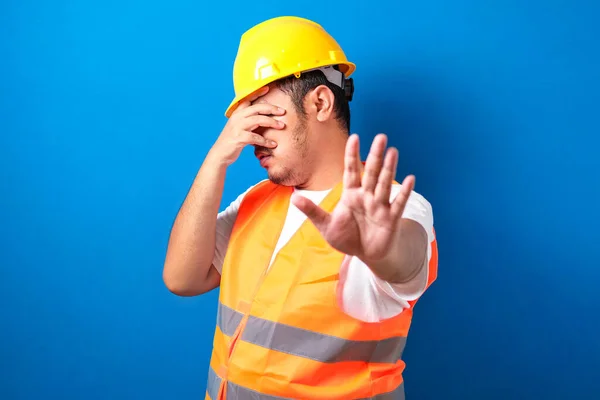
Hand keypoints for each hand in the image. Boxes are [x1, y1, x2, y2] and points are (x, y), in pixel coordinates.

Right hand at [211, 86, 285, 165]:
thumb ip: (248, 120)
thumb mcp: (239, 127)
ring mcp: (237, 127)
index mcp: (237, 113)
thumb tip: (263, 114)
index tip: (268, 88)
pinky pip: (256, 137)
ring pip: (258, 120)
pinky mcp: (239, 138)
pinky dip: (266, 141)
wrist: (220, 154)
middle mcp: (237, 118)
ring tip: (282, 126)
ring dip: (272, 122)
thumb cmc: (232, 141)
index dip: (257, 93)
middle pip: (257, 108)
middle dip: (271, 108)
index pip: (247, 99)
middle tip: (283, 111)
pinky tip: (273, 144)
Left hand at [291, 133, 414, 263]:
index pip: (351, 171)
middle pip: (371, 172)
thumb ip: (312, 211)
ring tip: (393, 151)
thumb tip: (293, 198)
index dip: (352, 155)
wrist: (366, 255)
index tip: (354, 137)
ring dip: (389, 169)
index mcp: (350, 194)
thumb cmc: (346, 237)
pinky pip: (398, 203)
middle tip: (381, 137)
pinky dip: (403, 192)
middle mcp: (366, 196)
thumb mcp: (325, 225)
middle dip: (375, 156)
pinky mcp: (391, 218)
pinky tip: (410, 178)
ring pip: (384, 184)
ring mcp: (380, 206)